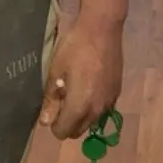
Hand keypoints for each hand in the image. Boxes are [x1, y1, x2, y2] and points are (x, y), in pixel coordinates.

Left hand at [39, 20, 122, 140]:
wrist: (102, 30)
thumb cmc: (75, 47)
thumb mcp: (56, 70)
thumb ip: (51, 99)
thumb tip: (45, 121)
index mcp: (80, 106)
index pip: (64, 131)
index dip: (53, 123)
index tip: (51, 106)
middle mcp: (97, 110)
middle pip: (78, 130)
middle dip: (67, 122)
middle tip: (60, 99)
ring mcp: (109, 102)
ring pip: (91, 121)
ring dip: (80, 115)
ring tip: (74, 89)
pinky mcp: (117, 93)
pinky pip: (102, 109)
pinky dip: (93, 105)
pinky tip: (88, 83)